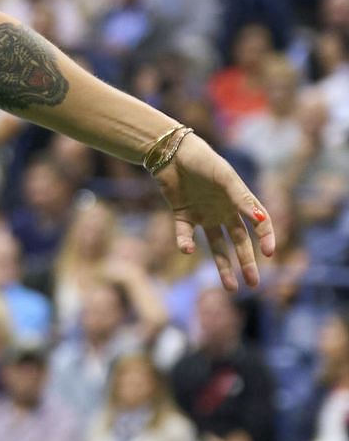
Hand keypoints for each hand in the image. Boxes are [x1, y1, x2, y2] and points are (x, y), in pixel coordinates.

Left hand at [153, 133, 274, 290]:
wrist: (171, 152)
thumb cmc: (203, 161)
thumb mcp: (225, 178)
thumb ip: (241, 199)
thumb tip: (261, 219)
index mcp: (239, 201)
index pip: (259, 224)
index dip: (266, 238)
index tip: (269, 254)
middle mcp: (223, 211)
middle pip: (239, 242)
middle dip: (246, 263)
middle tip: (254, 284)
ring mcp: (203, 214)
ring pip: (216, 246)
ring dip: (222, 265)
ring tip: (230, 287)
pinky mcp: (182, 215)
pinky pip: (185, 234)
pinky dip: (185, 242)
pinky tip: (187, 249)